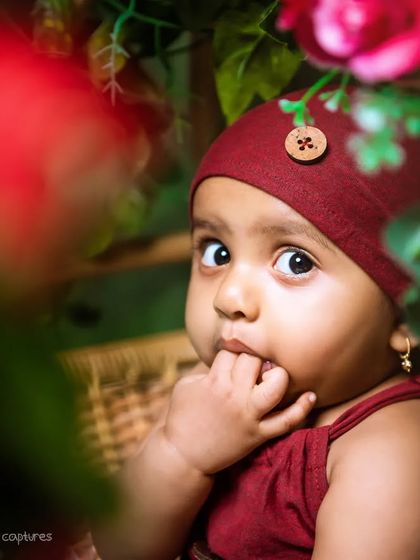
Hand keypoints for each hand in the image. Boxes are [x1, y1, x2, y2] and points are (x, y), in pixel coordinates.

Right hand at [162, 350, 315, 474]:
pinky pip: (287, 421)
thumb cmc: (180, 418)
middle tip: (250, 368)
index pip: (233, 351)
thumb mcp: (185, 386)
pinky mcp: (258, 435)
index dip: (233, 351)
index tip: (232, 359)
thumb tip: (225, 356)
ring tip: (270, 378)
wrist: (183, 456)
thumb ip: (205, 369)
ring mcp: (249, 415)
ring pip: (276, 385)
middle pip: (255, 361)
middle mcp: (234, 396)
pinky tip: (310, 395)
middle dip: (253, 359)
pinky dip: (301, 409)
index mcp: (214, 382)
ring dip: (277, 376)